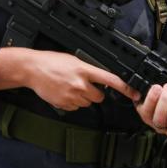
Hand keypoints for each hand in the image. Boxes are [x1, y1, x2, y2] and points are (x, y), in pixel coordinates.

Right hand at [0, 48, 132, 111]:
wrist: (32, 69)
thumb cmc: (50, 62)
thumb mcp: (72, 60)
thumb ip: (87, 69)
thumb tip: (99, 78)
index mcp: (83, 70)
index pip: (110, 80)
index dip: (125, 88)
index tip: (134, 94)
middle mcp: (79, 84)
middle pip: (99, 97)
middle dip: (95, 93)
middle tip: (84, 85)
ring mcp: (71, 96)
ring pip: (87, 103)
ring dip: (83, 97)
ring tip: (69, 87)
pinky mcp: (64, 104)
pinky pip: (76, 107)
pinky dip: (72, 102)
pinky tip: (63, 92)